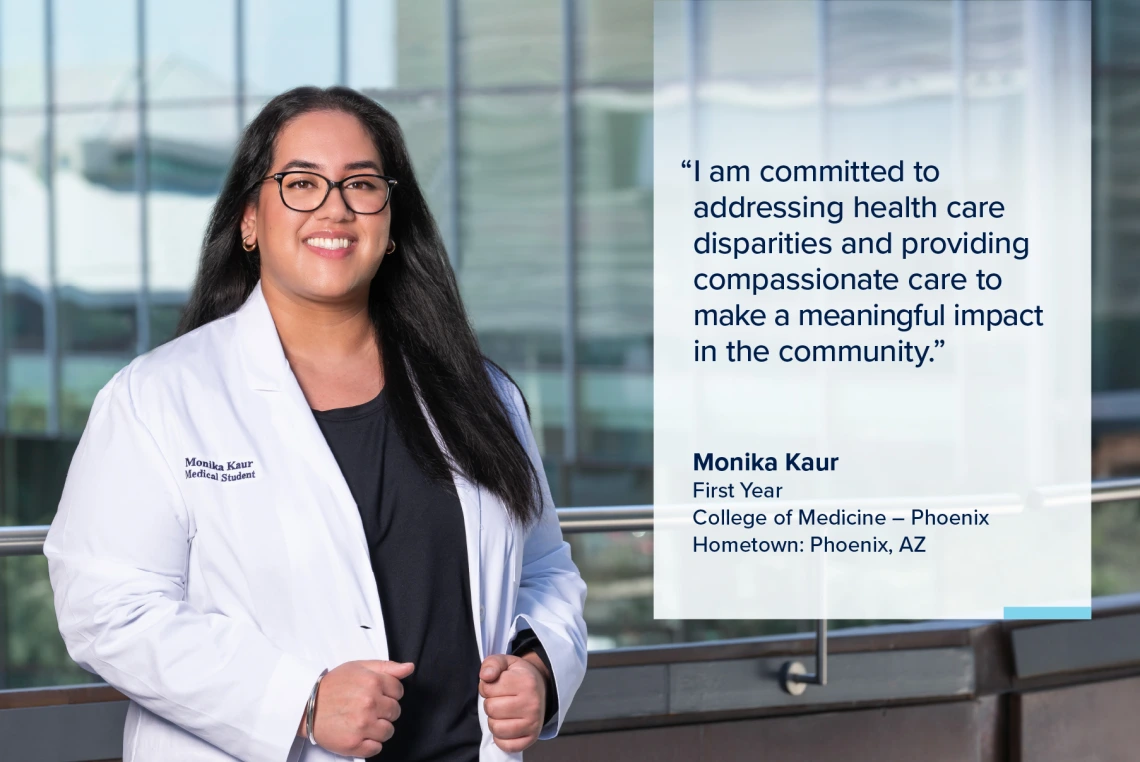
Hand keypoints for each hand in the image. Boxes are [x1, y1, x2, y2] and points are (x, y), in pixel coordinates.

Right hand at [297, 660, 413, 756]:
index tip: (376, 695)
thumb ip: (387, 667)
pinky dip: (370, 744)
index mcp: (373, 682)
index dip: (389, 693)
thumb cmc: (332, 685)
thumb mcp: (359, 667)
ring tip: (363, 722)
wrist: (305, 705)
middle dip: (384, 710)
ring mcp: (362, 725)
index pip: (399, 692)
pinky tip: (359, 734)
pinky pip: (376, 748)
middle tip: (367, 708)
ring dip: (379, 728)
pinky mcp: (354, 744)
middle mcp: (370, 703)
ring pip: (388, 731)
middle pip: (395, 712)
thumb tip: (409, 668)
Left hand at [478, 653, 547, 752]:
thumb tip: (485, 676)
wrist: (541, 687)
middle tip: (500, 699)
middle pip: (491, 709)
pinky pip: (506, 745)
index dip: (486, 687)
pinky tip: (506, 725)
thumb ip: (492, 664)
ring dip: (494, 720)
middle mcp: (532, 703)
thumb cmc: (519, 676)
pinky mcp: (532, 738)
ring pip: (496, 728)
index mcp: (526, 681)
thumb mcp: (506, 663)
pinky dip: (501, 738)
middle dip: (490, 703)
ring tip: (503, 711)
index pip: (487, 688)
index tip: (496, 685)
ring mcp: (533, 722)